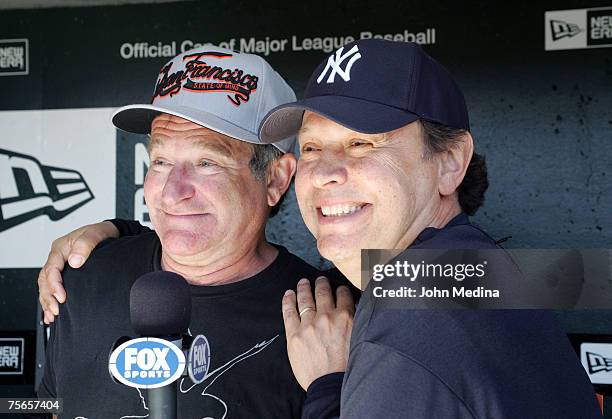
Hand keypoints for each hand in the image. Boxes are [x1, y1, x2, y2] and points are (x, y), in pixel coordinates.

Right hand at [37, 221, 118, 323]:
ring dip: (47, 301)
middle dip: (49, 296)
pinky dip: (50, 300)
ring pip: (46, 286)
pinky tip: (51, 312)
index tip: (61, 297)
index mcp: (61, 248)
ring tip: (52, 315)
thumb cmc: (101, 233)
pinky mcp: (65, 272)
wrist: (110, 233)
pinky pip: (52, 287)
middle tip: (57, 310)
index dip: (54, 285)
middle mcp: (58, 257)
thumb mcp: (95, 234)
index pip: (51, 269)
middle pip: (45, 280)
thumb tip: (75, 261)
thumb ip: (85, 245)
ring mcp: (60, 265)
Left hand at [282, 276, 354, 390]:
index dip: (341, 289)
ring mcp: (309, 324)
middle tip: (320, 279)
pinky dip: (288, 300)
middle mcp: (327, 317)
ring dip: (304, 287)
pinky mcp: (294, 334)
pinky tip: (288, 293)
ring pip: (305, 298)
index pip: (343, 294)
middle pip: (323, 292)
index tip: (339, 288)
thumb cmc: (348, 366)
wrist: (331, 385)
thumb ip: (355, 322)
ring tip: (303, 282)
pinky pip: (289, 311)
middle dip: (322, 283)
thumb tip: (353, 310)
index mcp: (346, 317)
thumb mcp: (359, 338)